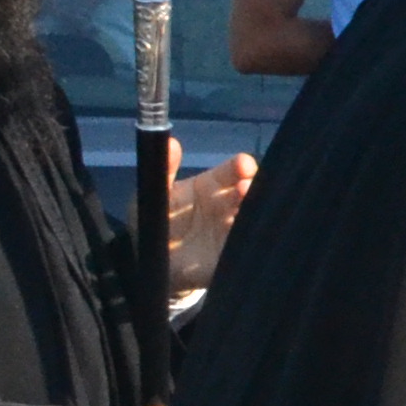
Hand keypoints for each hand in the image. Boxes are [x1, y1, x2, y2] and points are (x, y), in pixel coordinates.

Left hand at [166, 153, 255, 290]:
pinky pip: (250, 247)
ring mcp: (234, 231)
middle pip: (251, 193)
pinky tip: (253, 238)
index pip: (234, 171)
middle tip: (244, 189)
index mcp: (212, 186)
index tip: (243, 165)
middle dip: (253, 188)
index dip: (240, 166)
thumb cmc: (154, 224)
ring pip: (255, 218)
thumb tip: (170, 141)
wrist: (148, 265)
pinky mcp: (233, 256)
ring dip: (257, 213)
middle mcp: (229, 206)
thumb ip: (164, 169)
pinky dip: (256, 241)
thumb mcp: (155, 194)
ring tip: (248, 212)